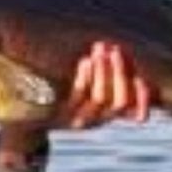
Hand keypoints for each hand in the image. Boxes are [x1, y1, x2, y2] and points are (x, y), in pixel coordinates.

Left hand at [0, 40, 153, 165]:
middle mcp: (96, 122)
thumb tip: (121, 53)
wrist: (29, 116)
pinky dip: (85, 77)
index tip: (141, 76)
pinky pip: (78, 96)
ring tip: (100, 51)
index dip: (141, 97)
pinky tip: (86, 61)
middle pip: (118, 102)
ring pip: (99, 98)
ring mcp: (78, 120)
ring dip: (102, 72)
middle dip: (119, 74)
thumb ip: (105, 76)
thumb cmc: (63, 96)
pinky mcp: (61, 116)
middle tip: (115, 50)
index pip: (132, 111)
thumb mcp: (87, 89)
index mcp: (107, 116)